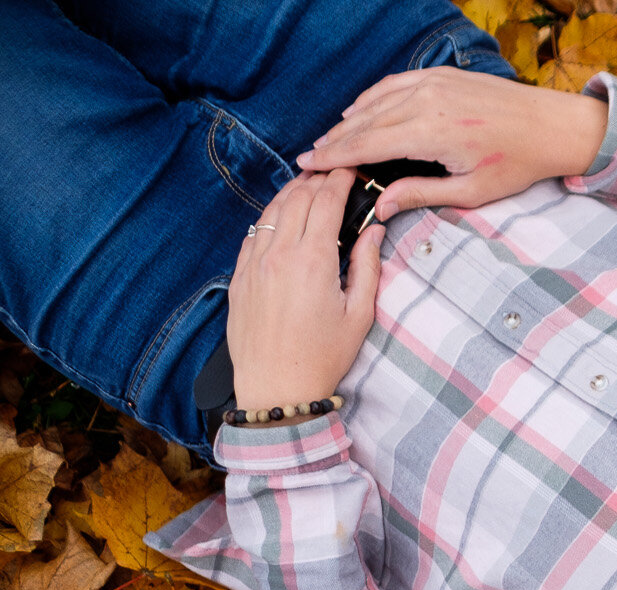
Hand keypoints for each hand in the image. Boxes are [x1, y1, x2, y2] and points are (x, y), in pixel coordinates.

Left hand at [228, 171, 381, 413]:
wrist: (277, 389)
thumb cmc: (323, 357)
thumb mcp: (360, 314)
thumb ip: (368, 266)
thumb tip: (374, 231)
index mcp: (313, 261)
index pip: (325, 202)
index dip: (340, 180)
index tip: (350, 169)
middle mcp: (278, 255)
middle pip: (297, 198)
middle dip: (317, 180)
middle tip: (334, 174)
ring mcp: (254, 264)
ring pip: (272, 211)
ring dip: (292, 193)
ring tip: (309, 188)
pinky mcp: (239, 277)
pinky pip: (253, 234)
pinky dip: (271, 218)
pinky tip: (282, 218)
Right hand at [297, 67, 608, 221]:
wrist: (552, 126)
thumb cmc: (517, 164)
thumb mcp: (470, 191)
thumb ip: (421, 194)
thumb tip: (381, 207)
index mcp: (432, 133)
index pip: (368, 145)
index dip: (335, 156)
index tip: (309, 165)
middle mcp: (427, 101)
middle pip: (366, 122)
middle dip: (335, 141)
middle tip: (309, 157)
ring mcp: (433, 83)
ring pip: (377, 101)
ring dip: (349, 120)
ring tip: (328, 139)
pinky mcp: (441, 75)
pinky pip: (395, 84)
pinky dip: (372, 98)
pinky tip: (358, 110)